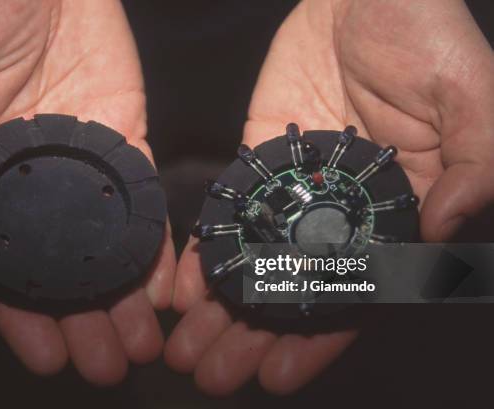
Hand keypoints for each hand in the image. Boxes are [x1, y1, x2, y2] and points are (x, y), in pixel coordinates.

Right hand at [0, 0, 175, 384]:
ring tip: (143, 339)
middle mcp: (33, 181)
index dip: (22, 312)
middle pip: (61, 266)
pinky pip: (142, 198)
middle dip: (85, 317)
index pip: (0, 262)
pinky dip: (154, 240)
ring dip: (124, 293)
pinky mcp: (124, 138)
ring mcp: (83, 163)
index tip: (47, 354)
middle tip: (110, 361)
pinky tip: (164, 280)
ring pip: (105, 243)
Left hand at [166, 0, 492, 395]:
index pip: (357, 290)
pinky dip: (210, 246)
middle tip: (209, 372)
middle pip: (297, 287)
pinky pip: (234, 210)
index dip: (321, 334)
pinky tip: (184, 281)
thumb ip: (472, 161)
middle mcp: (344, 211)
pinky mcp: (264, 158)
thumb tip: (446, 226)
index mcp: (399, 210)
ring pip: (259, 259)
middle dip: (254, 332)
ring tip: (186, 344)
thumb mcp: (469, 95)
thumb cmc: (427, 35)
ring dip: (224, 304)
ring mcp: (299, 188)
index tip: (277, 373)